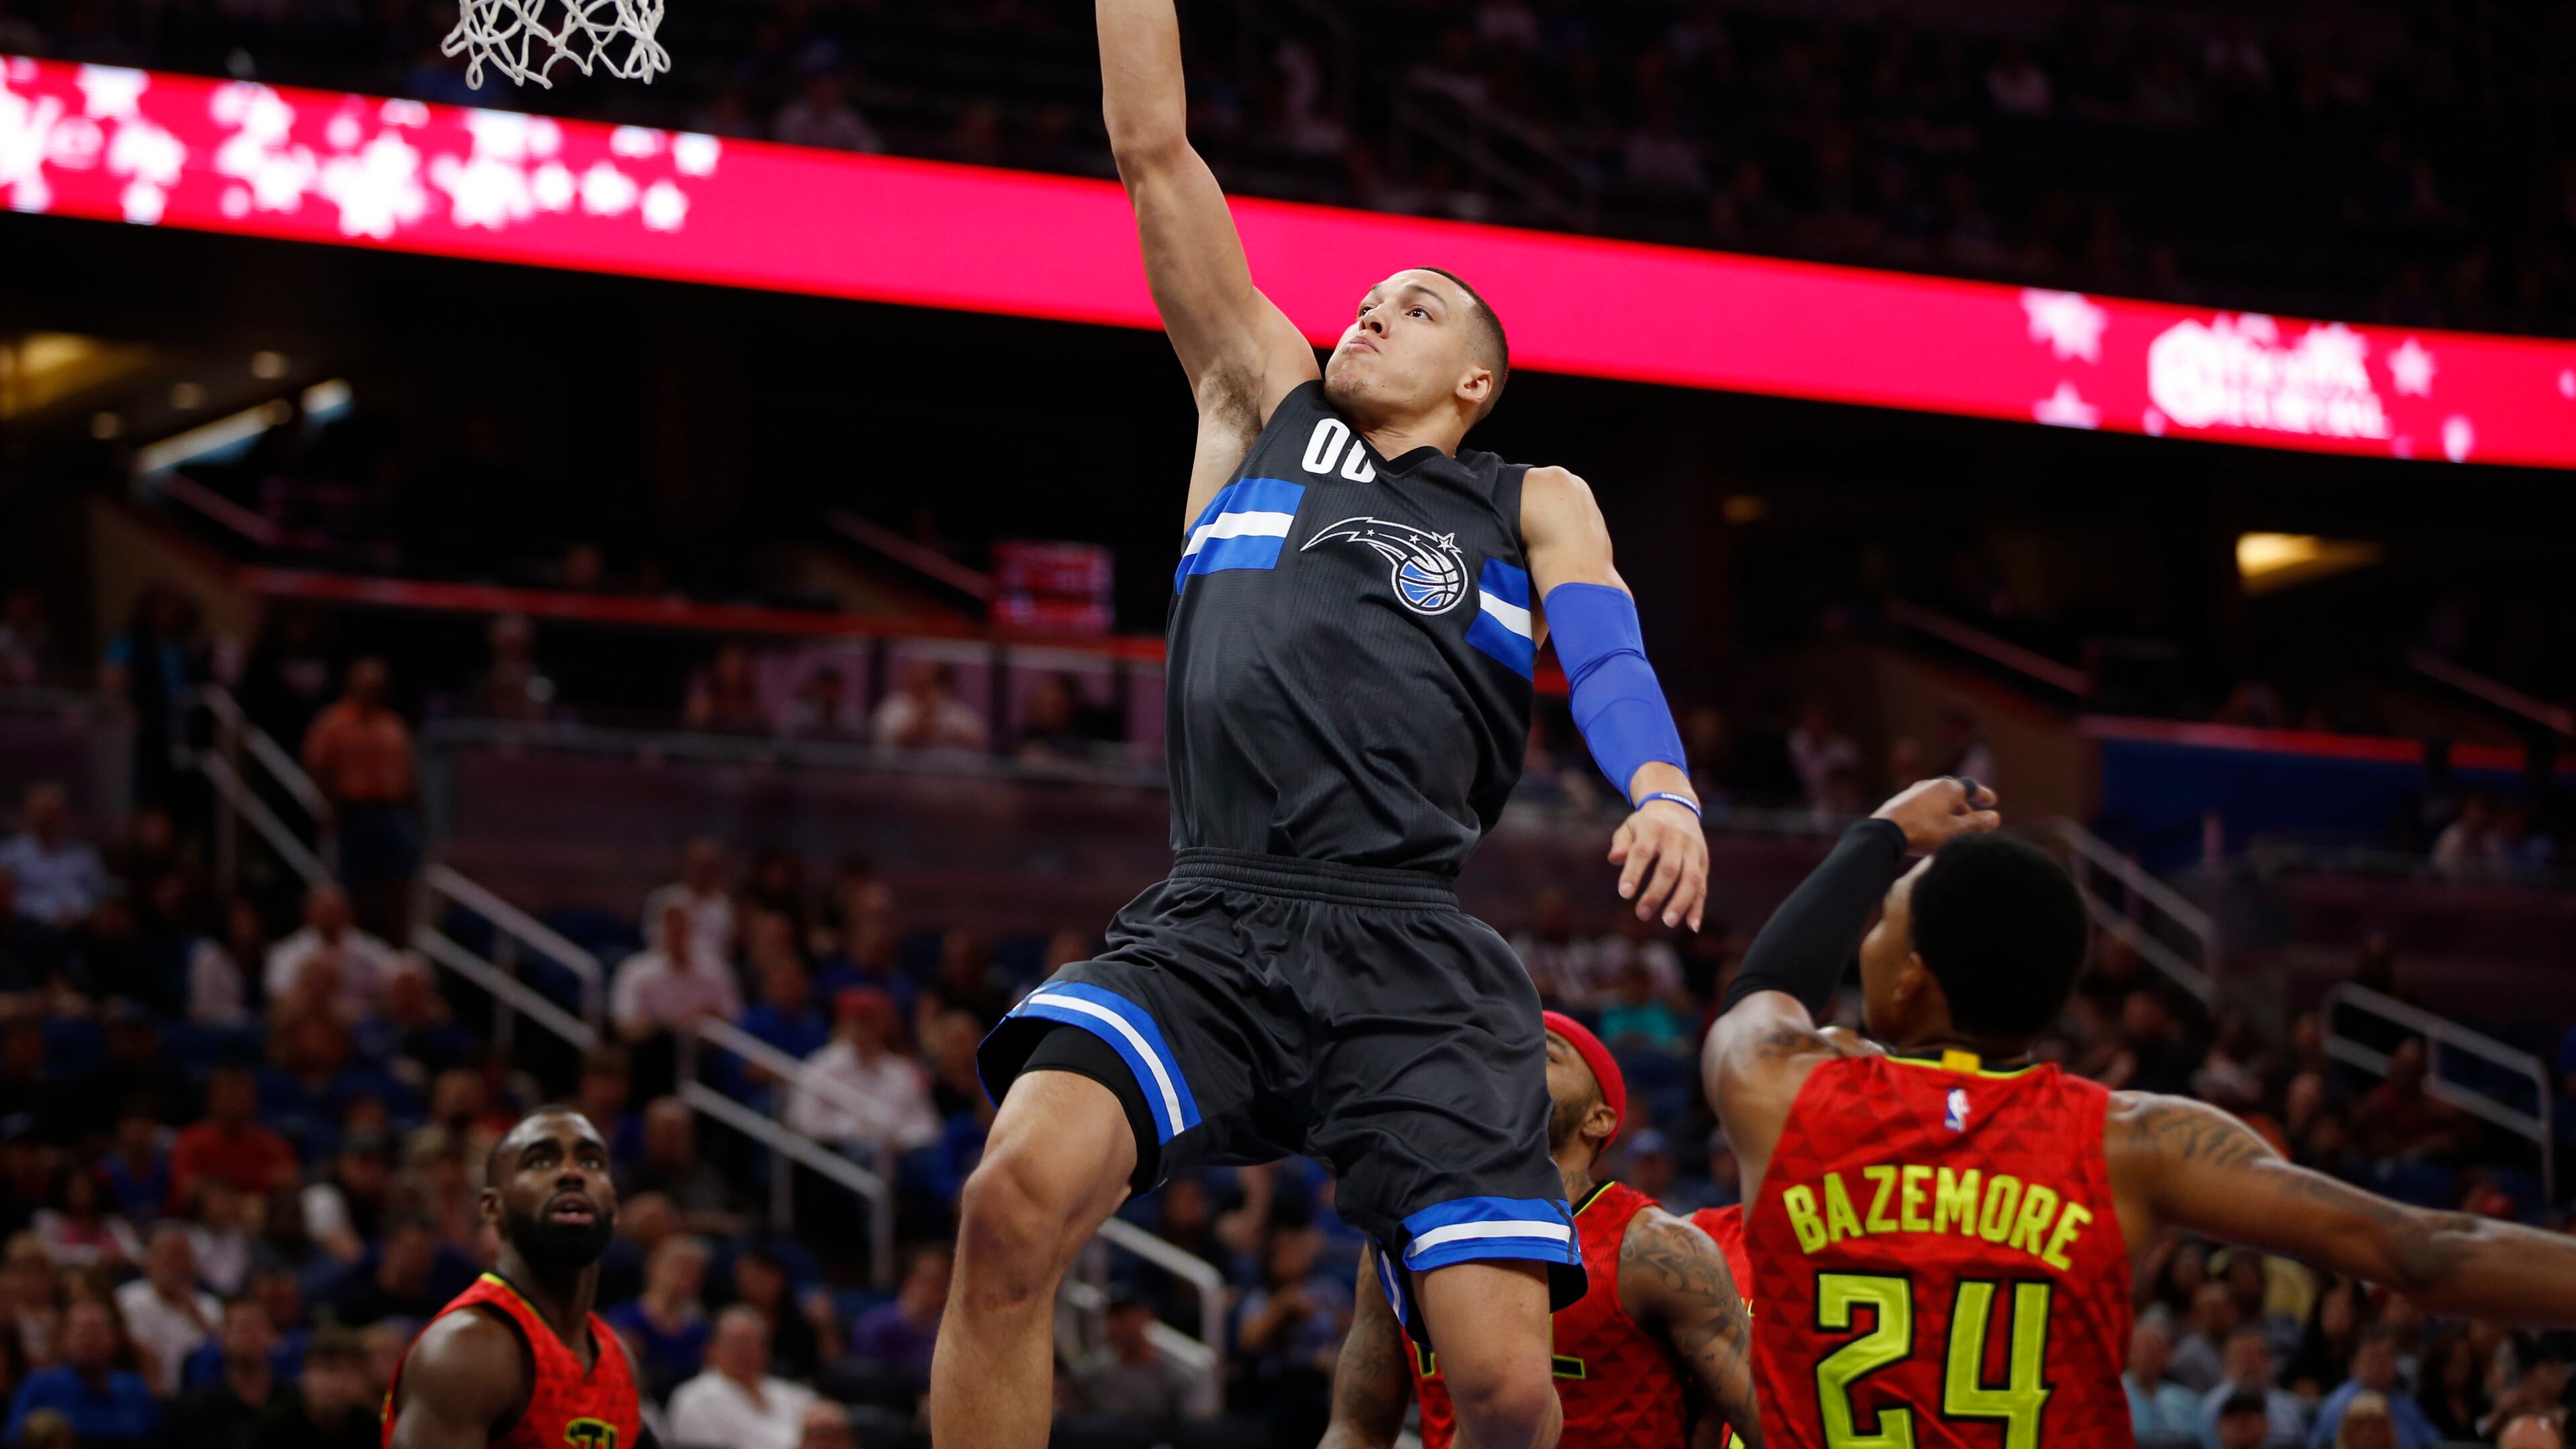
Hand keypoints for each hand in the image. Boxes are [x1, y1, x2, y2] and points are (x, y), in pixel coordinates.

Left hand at [1609, 798, 1709, 930]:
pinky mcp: (1704, 861)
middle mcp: (1677, 838)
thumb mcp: (1630, 827)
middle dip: (1656, 893)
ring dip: (1681, 902)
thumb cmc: (1646, 824)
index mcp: (1653, 828)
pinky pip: (1703, 886)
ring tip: (1667, 922)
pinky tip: (1692, 926)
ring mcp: (1693, 850)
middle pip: (1669, 869)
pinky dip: (1698, 906)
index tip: (1624, 894)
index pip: (1642, 852)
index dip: (1633, 873)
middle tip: (1641, 914)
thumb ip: (1621, 843)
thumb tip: (1614, 859)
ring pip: (1691, 878)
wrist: (1677, 806)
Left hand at [1870, 777, 2000, 853]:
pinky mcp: (1899, 803)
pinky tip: (1932, 828)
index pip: (1971, 787)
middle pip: (1953, 793)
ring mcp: (1912, 793)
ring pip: (1937, 800)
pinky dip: (1934, 814)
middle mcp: (1929, 785)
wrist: (1883, 834)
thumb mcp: (1957, 831)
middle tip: (1973, 818)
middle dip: (1965, 806)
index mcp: (1947, 787)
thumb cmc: (1924, 831)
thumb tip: (1994, 817)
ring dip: (1949, 812)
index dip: (1983, 795)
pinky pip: (1923, 806)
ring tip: (1954, 827)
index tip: (1992, 802)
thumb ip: (1978, 824)